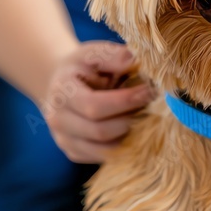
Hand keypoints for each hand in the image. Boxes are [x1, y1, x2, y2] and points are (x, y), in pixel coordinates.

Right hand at [40, 41, 154, 162]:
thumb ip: (114, 55)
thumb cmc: (84, 67)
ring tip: (144, 117)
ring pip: (105, 150)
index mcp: (62, 92)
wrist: (63, 85)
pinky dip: (124, 145)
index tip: (149, 91)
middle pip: (100, 131)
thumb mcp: (96, 53)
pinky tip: (134, 128)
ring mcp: (64, 140)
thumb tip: (135, 60)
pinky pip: (105, 157)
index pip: (93, 106)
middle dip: (131, 119)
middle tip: (152, 106)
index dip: (125, 102)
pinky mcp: (74, 153)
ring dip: (130, 135)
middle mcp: (57, 120)